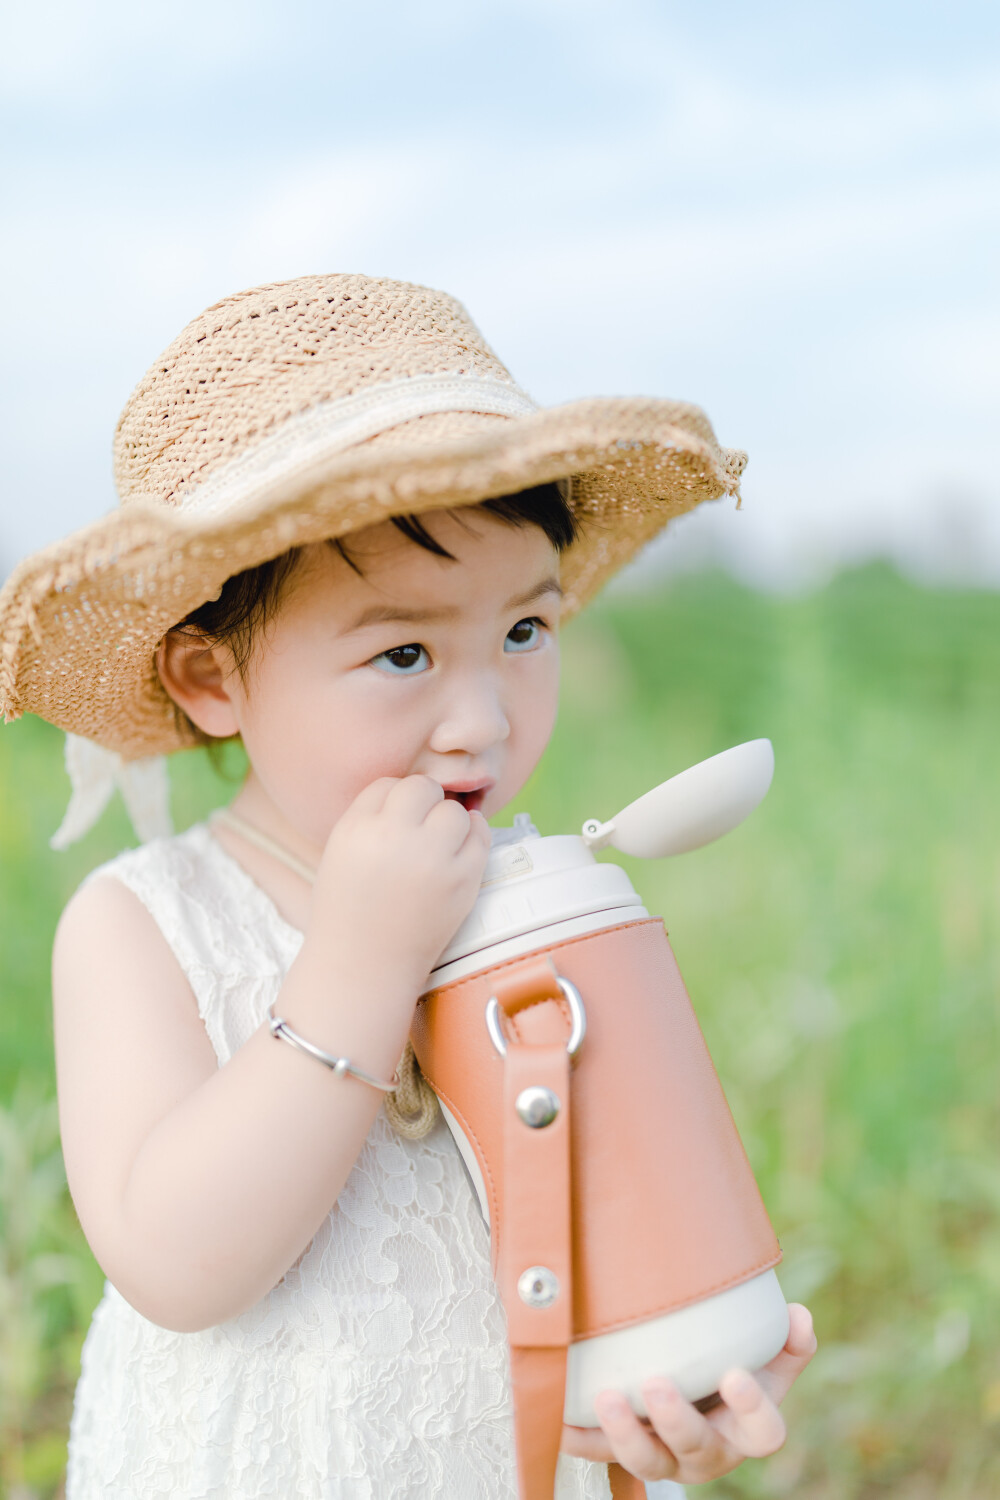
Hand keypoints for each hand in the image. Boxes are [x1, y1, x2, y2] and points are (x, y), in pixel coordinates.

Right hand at [307, 775, 491, 987]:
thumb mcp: (340, 852)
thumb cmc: (348, 910)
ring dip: (449, 822)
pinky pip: (481, 836)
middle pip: (422, 788)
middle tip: (417, 832)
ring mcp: (432, 859)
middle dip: (422, 805)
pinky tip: (458, 852)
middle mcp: (394, 837)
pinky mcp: (463, 880)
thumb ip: (370, 817)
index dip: (393, 801)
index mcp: (356, 829)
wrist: (363, 967)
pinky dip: (473, 839)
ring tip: (437, 846)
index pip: (387, 784)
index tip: (394, 822)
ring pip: (455, 810)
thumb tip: (416, 790)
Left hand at [560, 1303, 816, 1484]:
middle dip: (675, 1421)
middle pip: (697, 1447)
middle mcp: (709, 1451)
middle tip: (656, 1385)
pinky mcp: (626, 1453)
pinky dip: (579, 1438)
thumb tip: (799, 1315)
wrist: (698, 1394)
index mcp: (748, 1430)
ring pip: (648, 1462)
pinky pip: (600, 1454)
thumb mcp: (765, 1357)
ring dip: (625, 1434)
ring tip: (606, 1399)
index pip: (765, 1432)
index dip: (753, 1409)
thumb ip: (786, 1339)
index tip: (735, 1374)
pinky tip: (559, 1420)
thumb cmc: (733, 1370)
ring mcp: (666, 1457)